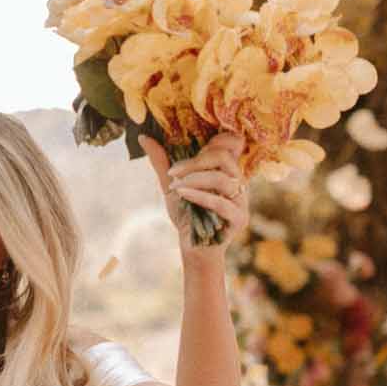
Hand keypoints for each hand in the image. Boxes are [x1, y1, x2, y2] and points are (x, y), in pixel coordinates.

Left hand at [141, 132, 247, 249]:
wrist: (193, 248)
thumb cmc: (186, 215)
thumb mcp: (172, 185)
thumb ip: (162, 162)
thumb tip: (145, 138)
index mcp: (227, 171)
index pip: (231, 143)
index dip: (214, 140)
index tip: (189, 152)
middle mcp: (238, 182)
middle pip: (224, 158)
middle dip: (195, 162)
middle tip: (173, 172)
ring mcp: (242, 201)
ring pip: (223, 179)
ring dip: (194, 179)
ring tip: (175, 187)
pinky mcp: (239, 218)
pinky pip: (221, 203)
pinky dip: (199, 196)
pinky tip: (181, 194)